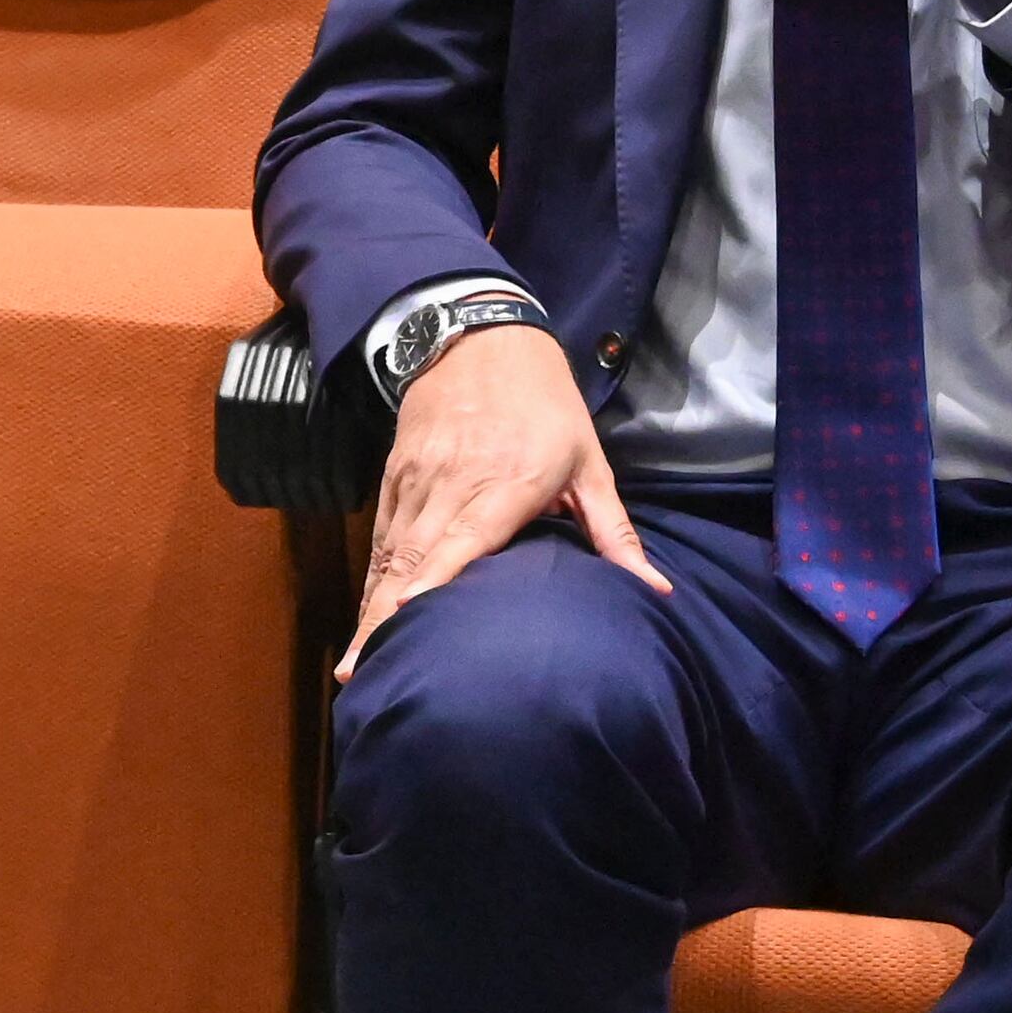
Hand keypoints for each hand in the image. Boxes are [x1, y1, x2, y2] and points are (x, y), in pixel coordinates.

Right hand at [340, 321, 668, 679]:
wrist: (481, 338)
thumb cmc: (547, 407)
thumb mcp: (590, 464)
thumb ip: (615, 534)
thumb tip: (658, 591)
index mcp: (507, 484)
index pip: (464, 538)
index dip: (435, 579)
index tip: (410, 617)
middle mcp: (453, 484)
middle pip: (411, 560)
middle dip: (384, 619)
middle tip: (360, 674)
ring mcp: (417, 480)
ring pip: (388, 554)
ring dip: (369, 608)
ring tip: (352, 664)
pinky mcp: (395, 476)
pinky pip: (380, 536)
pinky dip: (371, 579)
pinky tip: (365, 617)